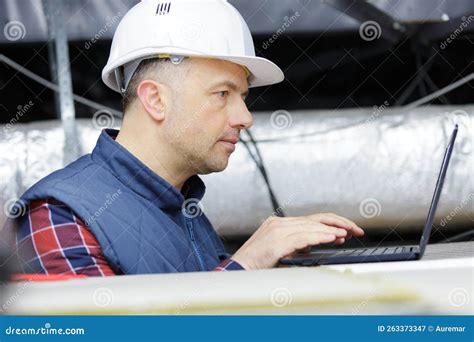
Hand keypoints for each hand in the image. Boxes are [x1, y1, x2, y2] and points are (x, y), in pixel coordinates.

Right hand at [231, 212, 363, 269]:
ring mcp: (277, 230)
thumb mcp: (281, 251)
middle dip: (338, 223)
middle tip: (355, 229)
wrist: (238, 270)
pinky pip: (303, 236)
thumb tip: (317, 242)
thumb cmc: (256, 264)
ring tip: (346, 234)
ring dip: (331, 231)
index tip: (347, 230)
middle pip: (315, 219)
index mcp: (280, 224)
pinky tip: (331, 238)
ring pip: (311, 226)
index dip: (332, 224)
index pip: (312, 220)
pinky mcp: (277, 241)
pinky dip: (319, 236)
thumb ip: (297, 244)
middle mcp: (279, 223)